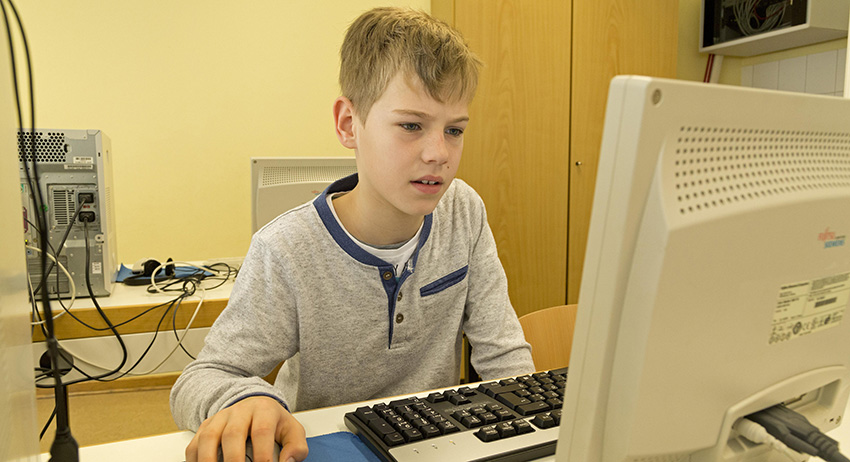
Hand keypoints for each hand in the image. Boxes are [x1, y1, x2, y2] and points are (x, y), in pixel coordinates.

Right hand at [185, 396, 308, 461]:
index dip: (262, 454)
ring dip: (210, 460)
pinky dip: (195, 460)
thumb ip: (296, 447)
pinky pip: (195, 444)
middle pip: (233, 434)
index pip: (261, 431)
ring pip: (209, 437)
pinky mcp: (206, 427)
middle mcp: (240, 411)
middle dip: (234, 459)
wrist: (254, 405)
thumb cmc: (273, 422)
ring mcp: (220, 418)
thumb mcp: (292, 430)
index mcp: (264, 410)